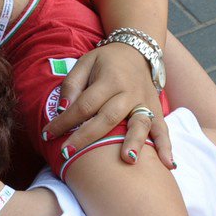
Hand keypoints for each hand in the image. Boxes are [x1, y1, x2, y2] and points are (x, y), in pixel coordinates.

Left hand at [44, 44, 174, 167]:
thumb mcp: (84, 63)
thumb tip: (62, 110)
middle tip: (67, 153)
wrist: (137, 51)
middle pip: (109, 117)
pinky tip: (168, 165)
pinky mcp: (157, 110)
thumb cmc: (105, 62)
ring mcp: (146, 102)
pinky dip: (166, 147)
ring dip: (134, 142)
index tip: (47, 134)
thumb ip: (72, 85)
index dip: (65, 120)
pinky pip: (163, 130)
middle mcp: (130, 92)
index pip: (84, 104)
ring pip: (140, 124)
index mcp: (110, 79)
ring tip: (128, 160)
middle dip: (87, 137)